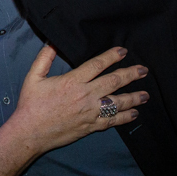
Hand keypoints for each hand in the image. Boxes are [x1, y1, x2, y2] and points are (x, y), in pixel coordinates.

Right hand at [11, 46, 146, 154]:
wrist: (30, 132)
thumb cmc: (31, 104)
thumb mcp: (33, 77)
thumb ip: (44, 58)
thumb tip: (53, 43)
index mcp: (72, 81)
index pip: (97, 65)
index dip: (112, 56)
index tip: (123, 51)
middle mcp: (85, 95)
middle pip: (114, 82)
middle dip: (131, 74)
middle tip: (144, 70)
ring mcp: (90, 112)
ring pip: (118, 102)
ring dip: (134, 97)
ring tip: (146, 94)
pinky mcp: (91, 126)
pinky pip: (113, 120)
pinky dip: (125, 117)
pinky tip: (134, 113)